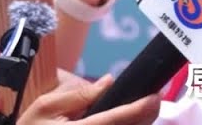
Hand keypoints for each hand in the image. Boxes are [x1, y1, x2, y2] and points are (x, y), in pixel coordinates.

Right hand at [18, 73, 159, 124]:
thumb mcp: (46, 106)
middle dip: (144, 118)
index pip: (115, 119)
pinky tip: (130, 119)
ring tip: (145, 110)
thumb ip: (78, 95)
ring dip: (136, 124)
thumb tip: (108, 82)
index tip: (155, 97)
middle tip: (154, 102)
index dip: (139, 109)